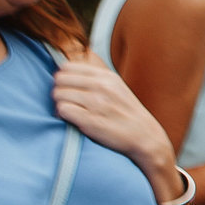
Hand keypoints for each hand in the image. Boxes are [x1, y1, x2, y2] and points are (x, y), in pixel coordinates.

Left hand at [53, 56, 182, 204]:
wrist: (146, 137)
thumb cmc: (127, 114)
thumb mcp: (117, 88)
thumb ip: (95, 80)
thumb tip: (65, 74)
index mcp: (107, 77)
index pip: (67, 67)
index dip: (63, 79)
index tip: (69, 89)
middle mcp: (102, 87)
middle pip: (59, 79)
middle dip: (59, 90)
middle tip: (68, 102)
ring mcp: (96, 103)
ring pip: (58, 94)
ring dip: (59, 104)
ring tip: (70, 112)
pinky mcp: (90, 120)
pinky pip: (62, 110)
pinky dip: (62, 116)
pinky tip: (72, 120)